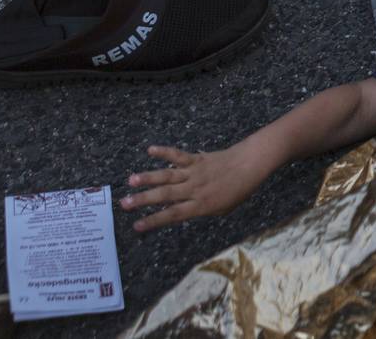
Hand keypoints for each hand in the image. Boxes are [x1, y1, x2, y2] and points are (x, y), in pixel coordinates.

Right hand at [120, 143, 272, 231]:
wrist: (250, 165)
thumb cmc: (238, 190)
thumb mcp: (221, 209)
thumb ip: (200, 210)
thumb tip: (179, 211)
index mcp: (201, 206)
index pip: (172, 215)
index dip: (153, 221)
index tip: (136, 226)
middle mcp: (195, 190)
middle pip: (165, 196)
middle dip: (143, 200)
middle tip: (124, 204)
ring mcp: (195, 173)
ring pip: (168, 176)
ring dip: (148, 178)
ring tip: (131, 180)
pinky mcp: (197, 159)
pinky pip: (178, 155)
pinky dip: (164, 152)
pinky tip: (150, 149)